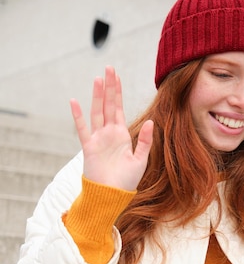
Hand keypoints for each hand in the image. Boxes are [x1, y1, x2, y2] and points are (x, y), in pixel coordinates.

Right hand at [70, 66, 152, 190]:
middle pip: (108, 105)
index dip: (118, 92)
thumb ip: (144, 141)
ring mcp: (98, 139)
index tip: (117, 76)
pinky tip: (74, 101)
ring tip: (98, 79)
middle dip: (109, 87)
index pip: (119, 108)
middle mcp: (109, 134)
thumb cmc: (126, 181)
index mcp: (122, 135)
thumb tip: (150, 122)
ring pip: (97, 112)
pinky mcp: (89, 148)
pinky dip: (78, 116)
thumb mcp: (140, 160)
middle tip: (109, 68)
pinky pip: (83, 129)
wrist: (111, 196)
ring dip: (97, 96)